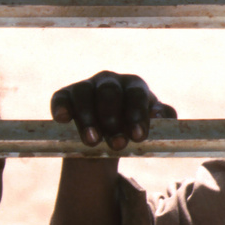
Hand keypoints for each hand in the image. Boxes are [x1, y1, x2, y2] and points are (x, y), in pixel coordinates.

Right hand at [50, 71, 176, 150]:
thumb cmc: (134, 127)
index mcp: (134, 86)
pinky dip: (61, 107)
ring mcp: (86, 86)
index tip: (138, 137)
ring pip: (85, 95)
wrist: (107, 134)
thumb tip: (160, 114)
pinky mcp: (66, 96)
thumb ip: (163, 118)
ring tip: (93, 141)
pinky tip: (63, 119)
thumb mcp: (152, 124)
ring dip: (88, 118)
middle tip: (117, 144)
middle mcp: (110, 81)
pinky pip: (61, 98)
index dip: (137, 115)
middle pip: (110, 92)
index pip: (136, 95)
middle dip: (113, 118)